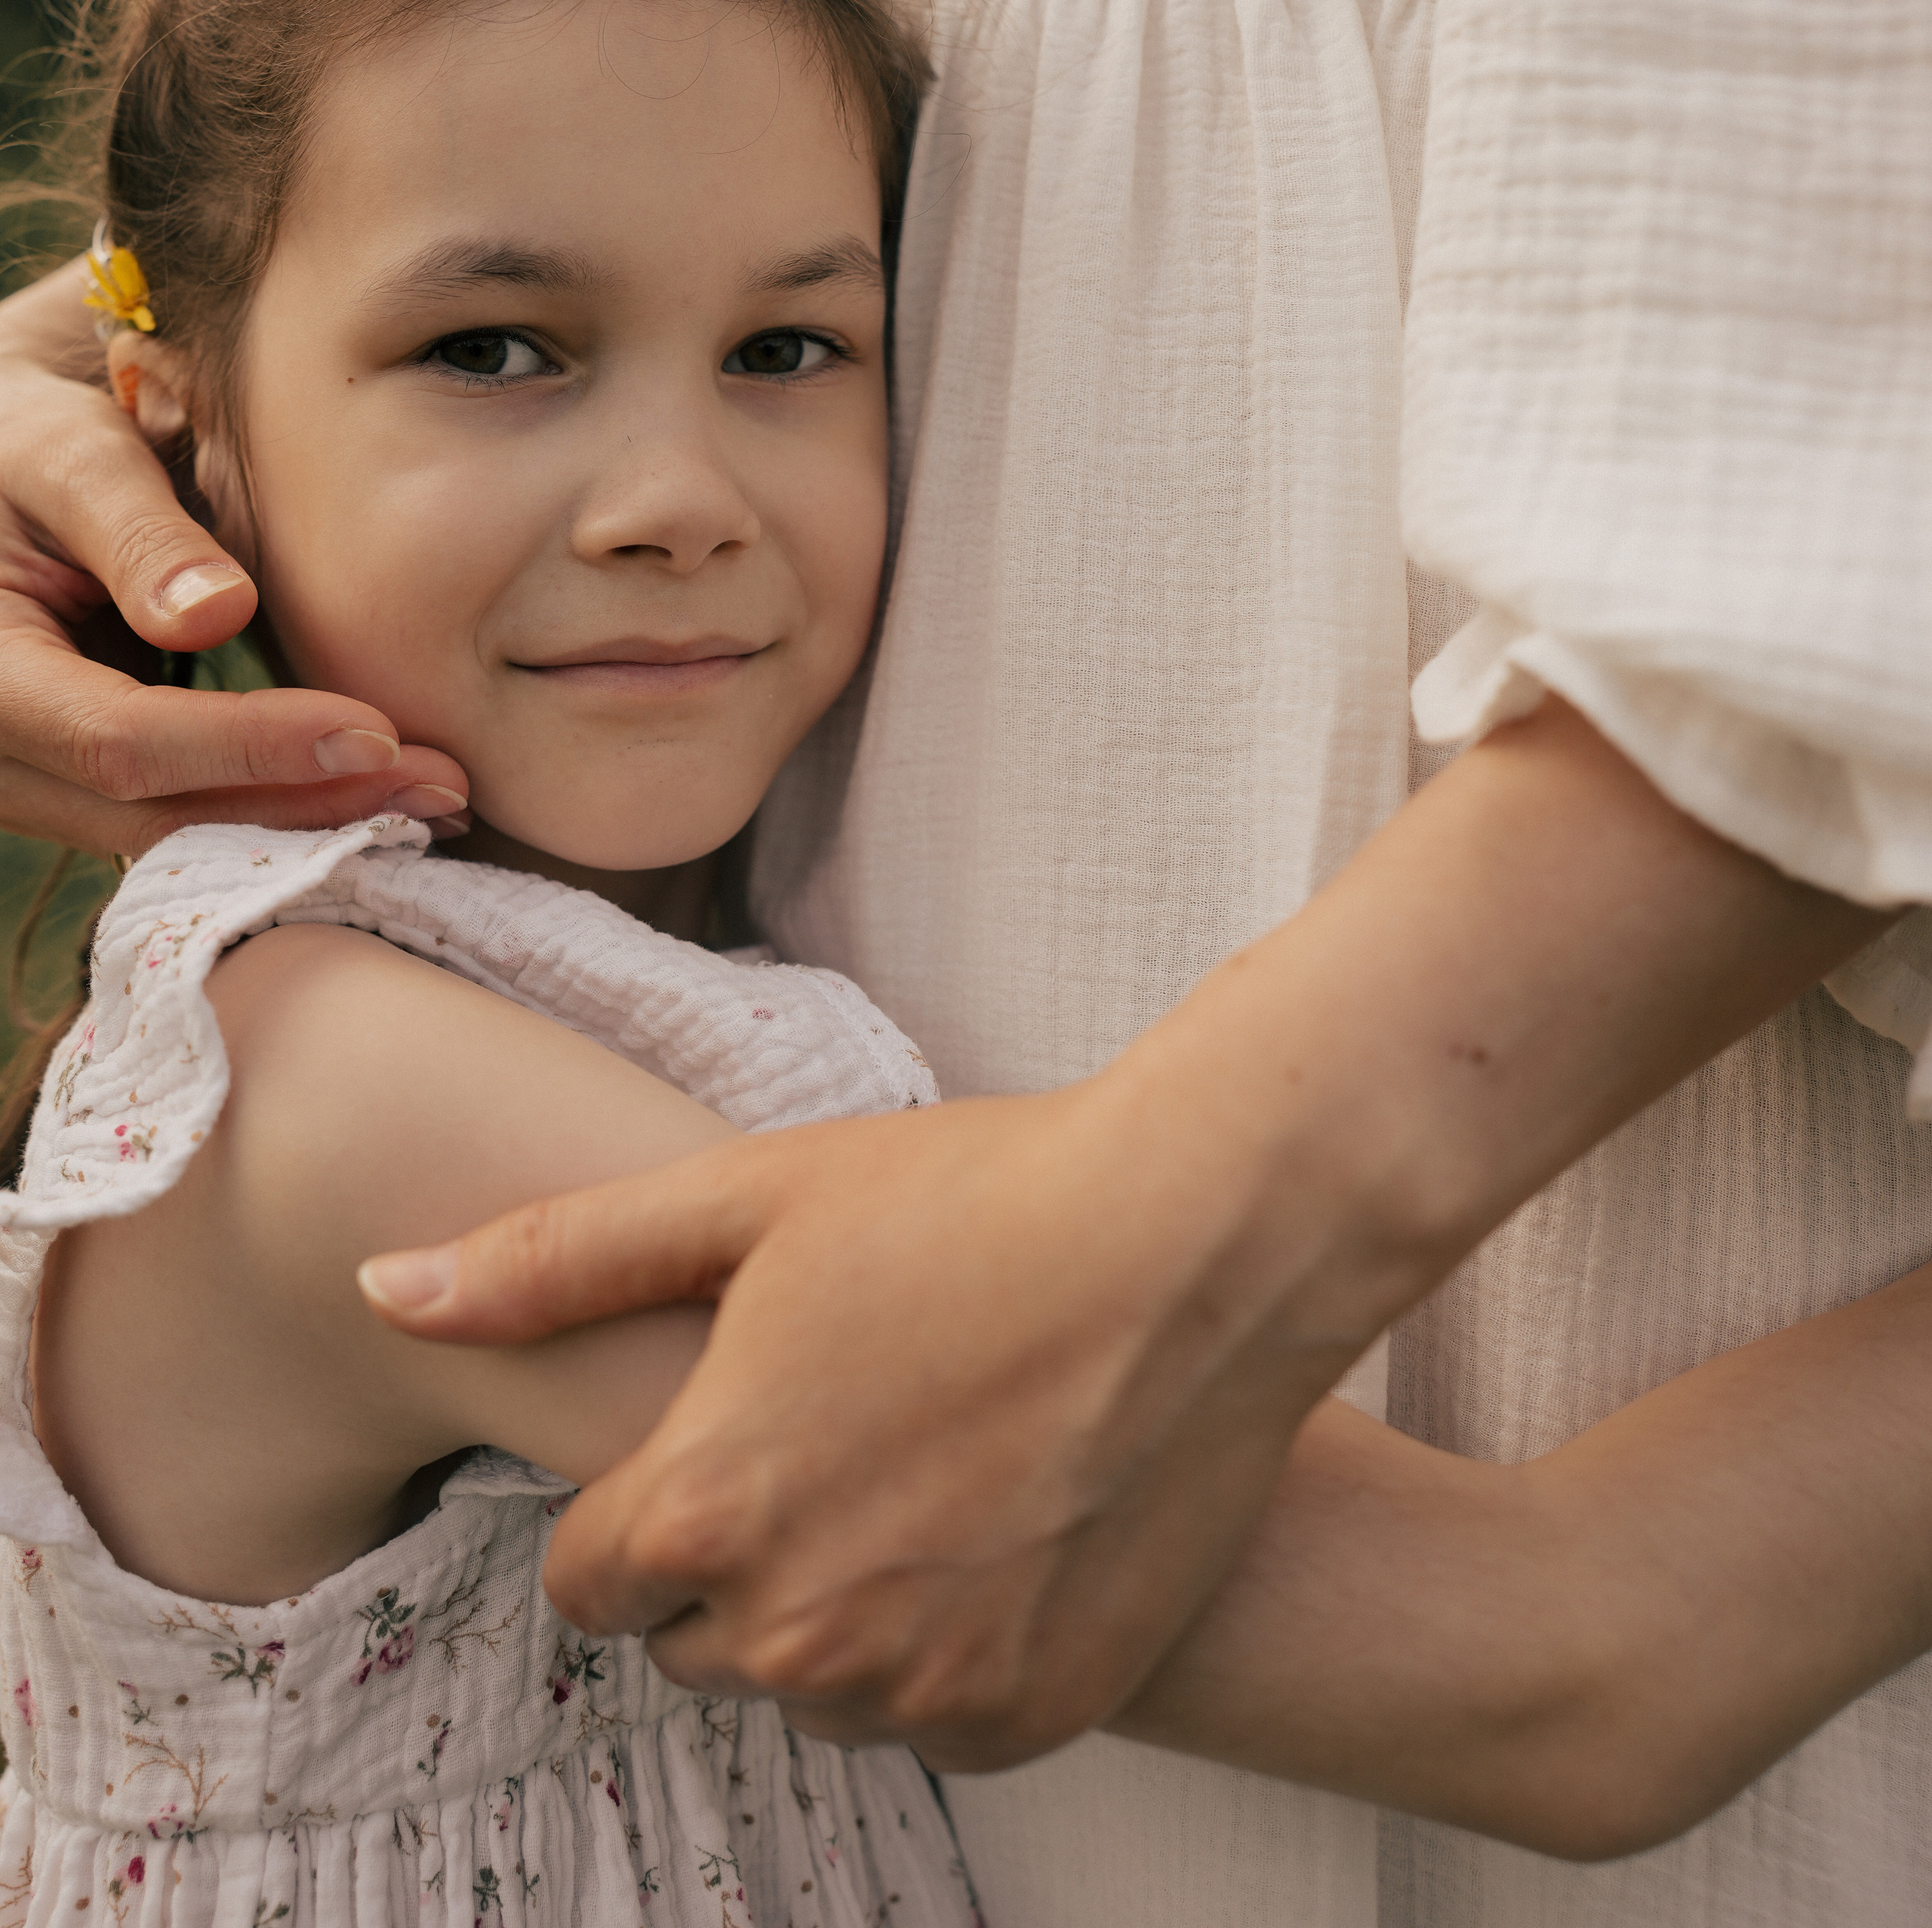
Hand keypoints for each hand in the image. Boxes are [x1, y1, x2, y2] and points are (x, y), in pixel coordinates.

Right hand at [0, 259, 467, 852]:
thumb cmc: (23, 442)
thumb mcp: (65, 453)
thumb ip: (134, 531)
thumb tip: (215, 614)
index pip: (119, 741)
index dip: (251, 747)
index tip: (375, 734)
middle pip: (155, 816)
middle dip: (306, 808)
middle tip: (443, 786)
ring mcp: (32, 784)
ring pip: (172, 840)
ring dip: (306, 827)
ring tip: (432, 802)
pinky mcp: (77, 786)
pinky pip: (178, 821)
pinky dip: (276, 812)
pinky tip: (374, 796)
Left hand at [360, 703, 1883, 1768]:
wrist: (1201, 1247)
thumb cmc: (973, 1201)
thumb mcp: (747, 1200)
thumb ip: (552, 1264)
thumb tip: (381, 1285)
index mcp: (706, 1513)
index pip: (593, 1581)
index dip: (647, 1498)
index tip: (728, 1423)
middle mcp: (798, 1636)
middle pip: (702, 1639)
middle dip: (739, 1553)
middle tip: (842, 1423)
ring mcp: (920, 1691)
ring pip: (819, 1681)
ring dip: (843, 1605)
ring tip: (930, 1461)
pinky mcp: (1031, 1717)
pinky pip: (935, 1712)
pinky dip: (950, 1644)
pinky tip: (1005, 1521)